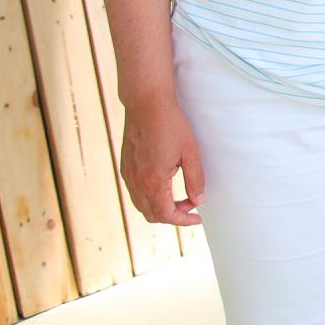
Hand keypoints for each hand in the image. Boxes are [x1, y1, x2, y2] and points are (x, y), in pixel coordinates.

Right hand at [120, 96, 203, 225]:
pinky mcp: (125, 167)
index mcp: (153, 181)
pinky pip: (135, 193)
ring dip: (161, 208)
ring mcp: (128, 175)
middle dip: (173, 215)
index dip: (183, 220)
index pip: (166, 214)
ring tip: (181, 197)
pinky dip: (150, 198)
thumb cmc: (171, 125)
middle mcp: (136, 182)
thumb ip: (195, 179)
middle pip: (152, 215)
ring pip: (142, 206)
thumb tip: (199, 201)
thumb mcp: (190, 152)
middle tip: (192, 205)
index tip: (198, 217)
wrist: (146, 104)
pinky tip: (164, 186)